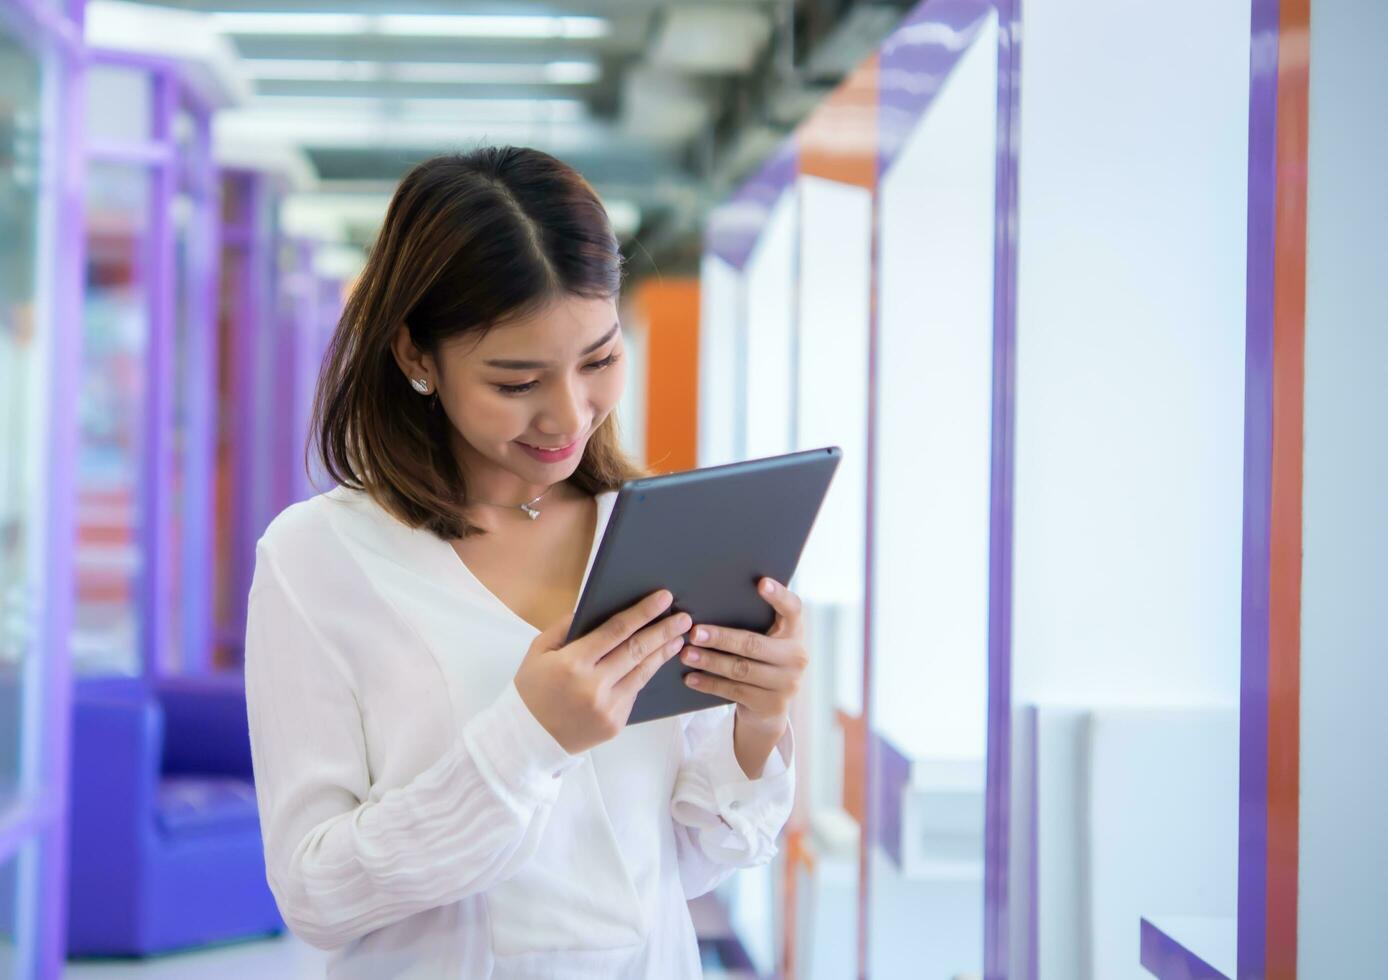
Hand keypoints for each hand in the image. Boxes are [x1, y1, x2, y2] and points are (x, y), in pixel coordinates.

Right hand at [514, 589, 691, 754]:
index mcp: (573, 663)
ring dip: (663, 653)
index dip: (643, 613)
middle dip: (664, 630)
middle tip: (684, 618)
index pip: (616, 630)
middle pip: (637, 650)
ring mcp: (607, 708)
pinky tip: (653, 662)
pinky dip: (643, 676)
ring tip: (678, 638)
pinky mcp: (615, 724)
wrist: (527, 740)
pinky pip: (633, 694)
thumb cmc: (531, 690)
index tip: (663, 599)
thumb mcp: (538, 652)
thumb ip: (564, 627)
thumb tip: (593, 609)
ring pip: (643, 673)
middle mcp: (594, 686)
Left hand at [680, 577, 806, 728]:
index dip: (779, 595)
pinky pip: (734, 691)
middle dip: (721, 638)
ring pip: (741, 669)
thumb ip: (753, 622)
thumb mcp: (766, 640)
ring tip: (686, 654)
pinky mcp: (772, 705)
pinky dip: (709, 683)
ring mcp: (787, 683)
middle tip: (694, 632)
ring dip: (710, 661)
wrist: (770, 707)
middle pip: (754, 644)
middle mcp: (796, 657)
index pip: (793, 609)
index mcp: (795, 632)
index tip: (761, 582)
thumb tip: (711, 599)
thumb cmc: (760, 661)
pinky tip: (691, 678)